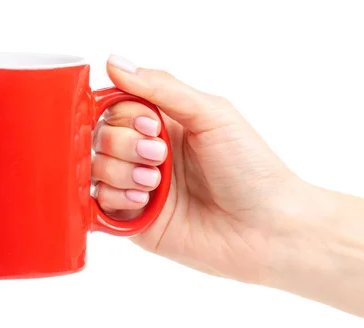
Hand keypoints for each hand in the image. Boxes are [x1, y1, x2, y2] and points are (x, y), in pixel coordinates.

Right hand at [92, 54, 307, 283]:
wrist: (266, 228)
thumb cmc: (251, 169)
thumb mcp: (212, 114)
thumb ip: (163, 88)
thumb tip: (116, 63)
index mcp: (168, 124)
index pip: (118, 106)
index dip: (123, 114)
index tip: (150, 125)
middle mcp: (150, 154)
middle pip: (102, 136)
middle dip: (125, 144)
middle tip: (159, 157)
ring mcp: (141, 188)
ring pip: (97, 168)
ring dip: (120, 171)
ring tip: (156, 183)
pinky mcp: (136, 222)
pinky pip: (100, 205)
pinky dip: (116, 198)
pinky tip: (146, 201)